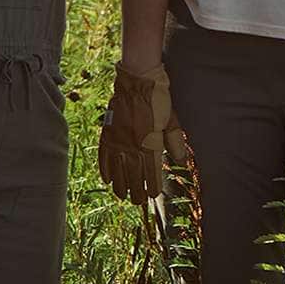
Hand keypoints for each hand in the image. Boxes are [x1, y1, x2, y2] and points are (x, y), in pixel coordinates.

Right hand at [98, 62, 192, 203]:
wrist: (136, 81)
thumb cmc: (157, 100)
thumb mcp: (171, 120)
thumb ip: (174, 141)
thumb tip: (180, 160)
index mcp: (150, 142)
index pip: (151, 171)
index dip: (152, 185)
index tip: (152, 195)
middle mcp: (132, 145)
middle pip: (133, 175)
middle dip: (135, 191)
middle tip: (137, 201)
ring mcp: (118, 140)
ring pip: (117, 169)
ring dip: (120, 185)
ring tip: (121, 196)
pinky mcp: (107, 134)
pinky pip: (104, 156)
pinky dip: (105, 169)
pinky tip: (107, 180)